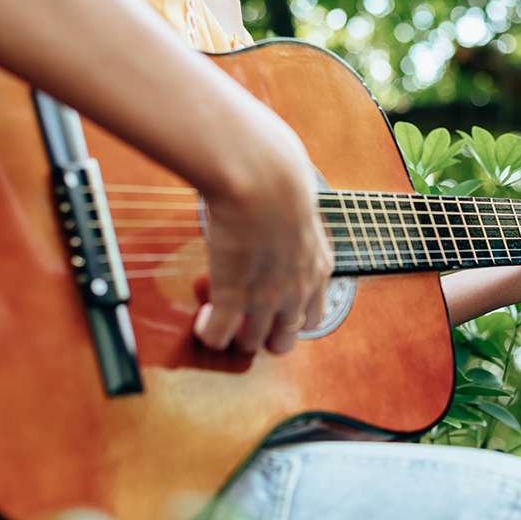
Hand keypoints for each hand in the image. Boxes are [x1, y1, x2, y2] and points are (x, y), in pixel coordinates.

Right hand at [191, 115, 332, 354]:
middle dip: (262, 334)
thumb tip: (283, 195)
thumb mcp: (299, 204)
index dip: (288, 317)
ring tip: (217, 315)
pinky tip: (203, 318)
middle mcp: (297, 290)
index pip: (312, 318)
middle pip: (283, 340)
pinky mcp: (235, 297)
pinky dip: (209, 332)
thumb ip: (293, 216)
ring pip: (251, 343)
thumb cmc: (280, 176)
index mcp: (316, 268)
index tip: (270, 304)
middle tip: (242, 318)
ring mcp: (267, 299)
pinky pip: (220, 336)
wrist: (264, 178)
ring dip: (233, 334)